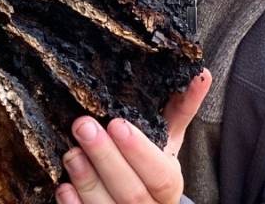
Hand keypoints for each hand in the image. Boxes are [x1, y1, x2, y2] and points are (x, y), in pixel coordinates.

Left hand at [55, 69, 212, 203]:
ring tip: (71, 152)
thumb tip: (201, 73)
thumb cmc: (152, 163)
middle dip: (106, 158)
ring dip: (87, 180)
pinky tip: (63, 186)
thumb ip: (183, 107)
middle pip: (132, 192)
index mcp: (169, 186)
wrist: (142, 201)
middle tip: (84, 126)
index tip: (117, 123)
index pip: (161, 175)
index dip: (139, 152)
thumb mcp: (168, 138)